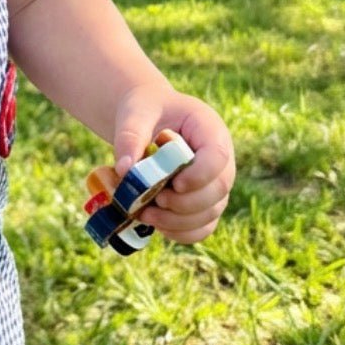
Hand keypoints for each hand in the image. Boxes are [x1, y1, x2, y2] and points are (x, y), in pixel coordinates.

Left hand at [113, 84, 234, 244]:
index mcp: (210, 131)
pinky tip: (156, 225)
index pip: (218, 158)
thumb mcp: (136, 114)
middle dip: (184, 204)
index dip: (199, 176)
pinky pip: (202, 228)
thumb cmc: (146, 111)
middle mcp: (221, 161)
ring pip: (210, 214)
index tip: (175, 183)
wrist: (149, 119)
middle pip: (218, 191)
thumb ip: (130, 137)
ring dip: (178, 222)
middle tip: (154, 201)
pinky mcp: (204, 204)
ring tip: (145, 214)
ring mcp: (215, 185)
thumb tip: (124, 171)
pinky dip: (181, 233)